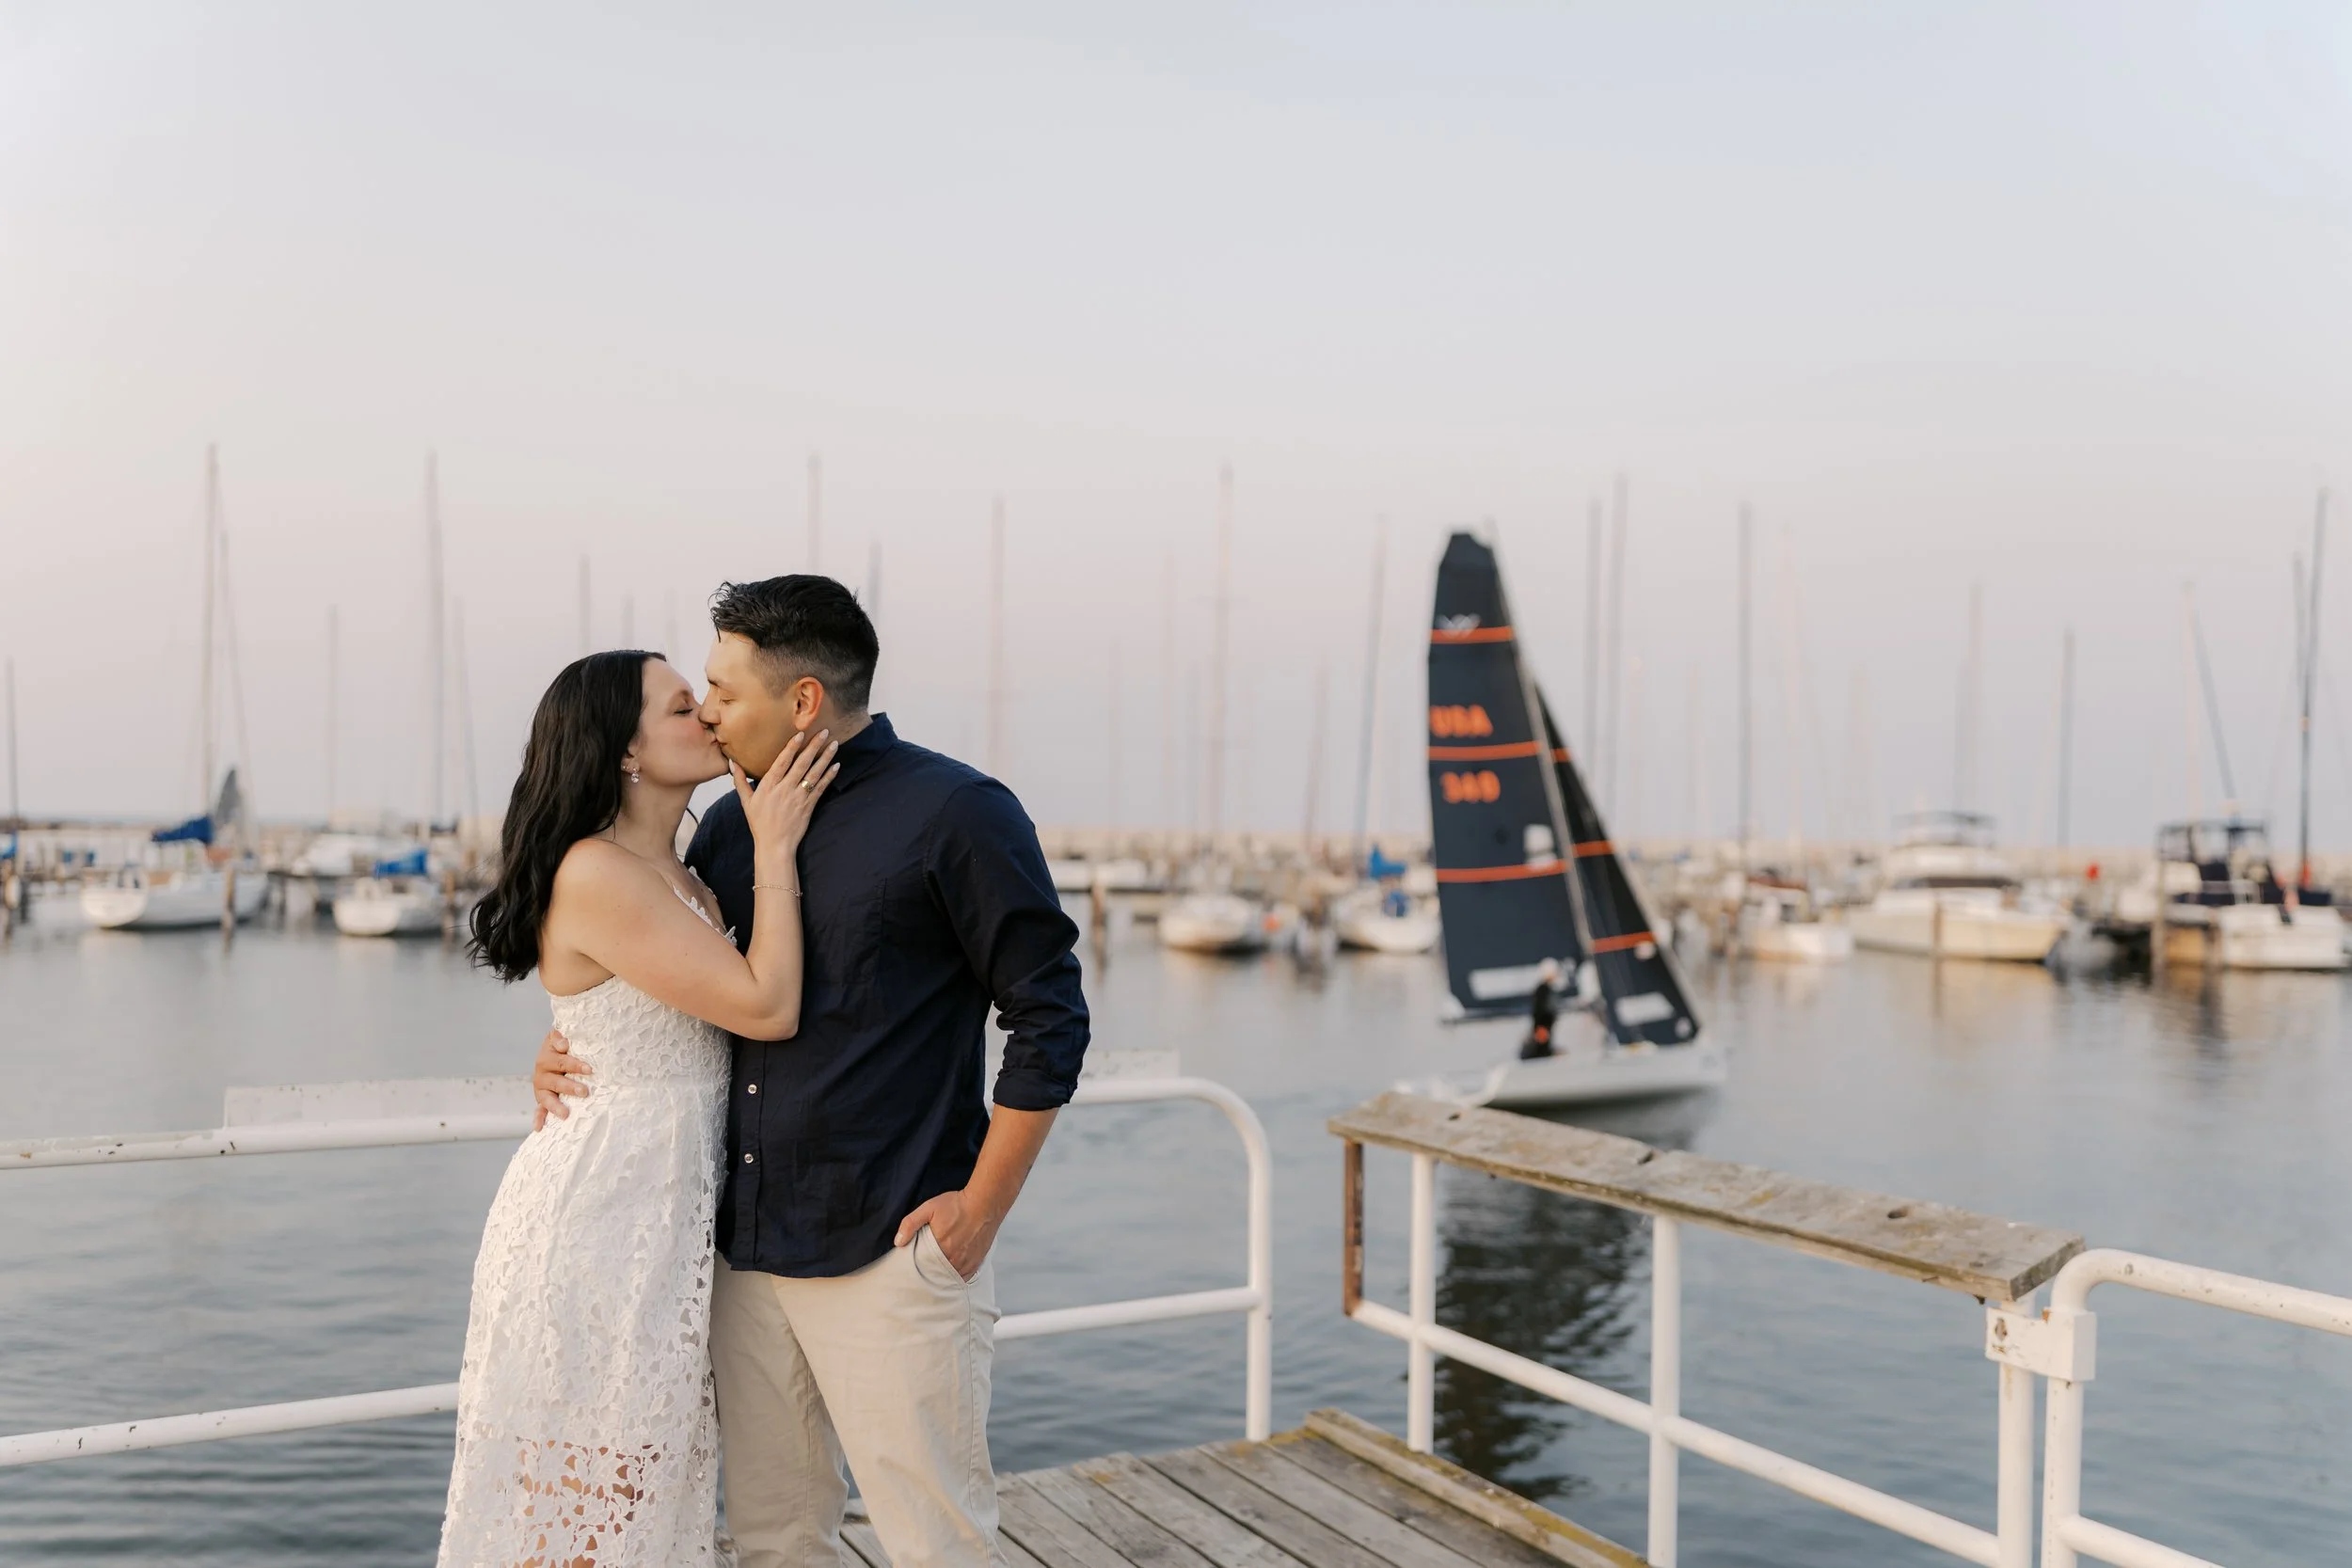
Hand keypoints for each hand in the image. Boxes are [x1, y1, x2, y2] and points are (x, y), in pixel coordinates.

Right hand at [531, 1027, 591, 1129]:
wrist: (552, 1050)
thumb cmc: (563, 1045)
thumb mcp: (558, 1037)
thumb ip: (559, 1037)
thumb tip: (563, 1044)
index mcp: (547, 1056)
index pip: (562, 1061)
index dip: (575, 1065)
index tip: (589, 1069)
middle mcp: (542, 1073)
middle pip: (556, 1081)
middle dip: (570, 1087)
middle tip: (584, 1092)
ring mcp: (541, 1087)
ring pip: (546, 1097)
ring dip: (555, 1106)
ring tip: (566, 1113)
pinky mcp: (541, 1098)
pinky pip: (539, 1109)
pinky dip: (538, 1118)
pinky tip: (538, 1128)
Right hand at [732, 728, 840, 865]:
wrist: (775, 845)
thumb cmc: (759, 822)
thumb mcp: (746, 801)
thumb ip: (739, 780)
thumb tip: (732, 762)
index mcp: (769, 785)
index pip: (782, 761)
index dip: (792, 747)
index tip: (801, 734)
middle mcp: (785, 789)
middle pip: (802, 763)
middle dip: (814, 746)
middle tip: (824, 732)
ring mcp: (799, 797)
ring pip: (814, 773)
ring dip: (825, 757)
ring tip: (834, 744)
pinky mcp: (809, 806)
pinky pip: (821, 787)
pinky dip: (829, 776)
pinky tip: (837, 765)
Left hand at [894, 1188, 998, 1280]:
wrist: (984, 1203)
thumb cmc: (957, 1205)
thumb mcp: (929, 1208)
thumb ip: (911, 1223)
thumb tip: (898, 1242)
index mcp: (940, 1249)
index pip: (923, 1269)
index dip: (917, 1270)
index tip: (912, 1270)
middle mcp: (954, 1260)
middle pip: (937, 1275)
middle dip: (929, 1275)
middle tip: (923, 1272)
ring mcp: (967, 1263)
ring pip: (950, 1278)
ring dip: (943, 1276)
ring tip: (936, 1273)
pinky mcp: (977, 1262)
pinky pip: (964, 1277)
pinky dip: (956, 1277)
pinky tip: (951, 1272)